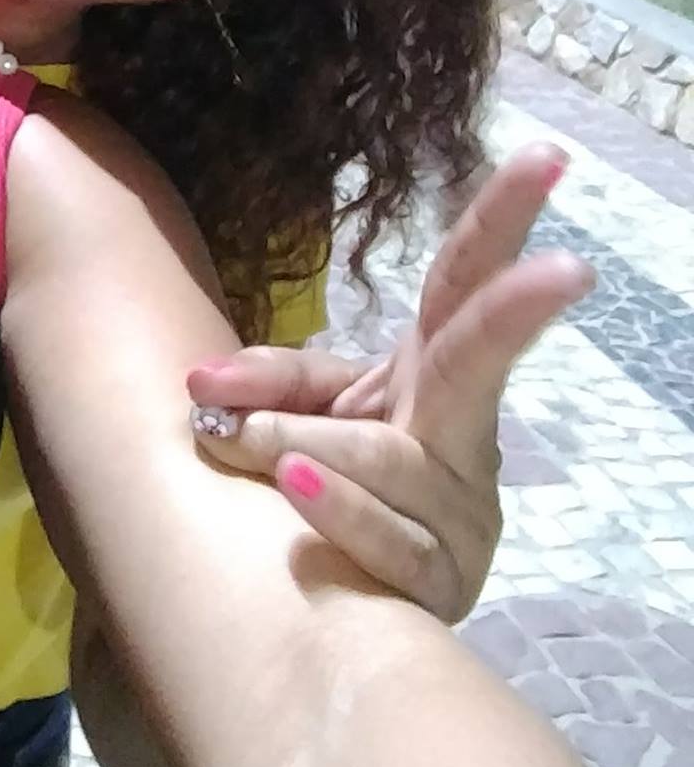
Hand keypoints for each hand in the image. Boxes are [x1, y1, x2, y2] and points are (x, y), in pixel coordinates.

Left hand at [187, 144, 592, 623]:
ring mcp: (464, 510)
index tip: (545, 158)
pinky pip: (387, 538)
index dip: (503, 220)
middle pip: (478, 361)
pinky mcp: (444, 579)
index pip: (466, 282)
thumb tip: (201, 383)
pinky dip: (336, 511)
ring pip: (393, 460)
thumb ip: (263, 384)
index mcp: (436, 371)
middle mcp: (464, 434)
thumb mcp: (303, 414)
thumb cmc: (331, 485)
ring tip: (243, 444)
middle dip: (514, 310)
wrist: (347, 607)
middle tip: (564, 271)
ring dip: (305, 444)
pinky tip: (295, 488)